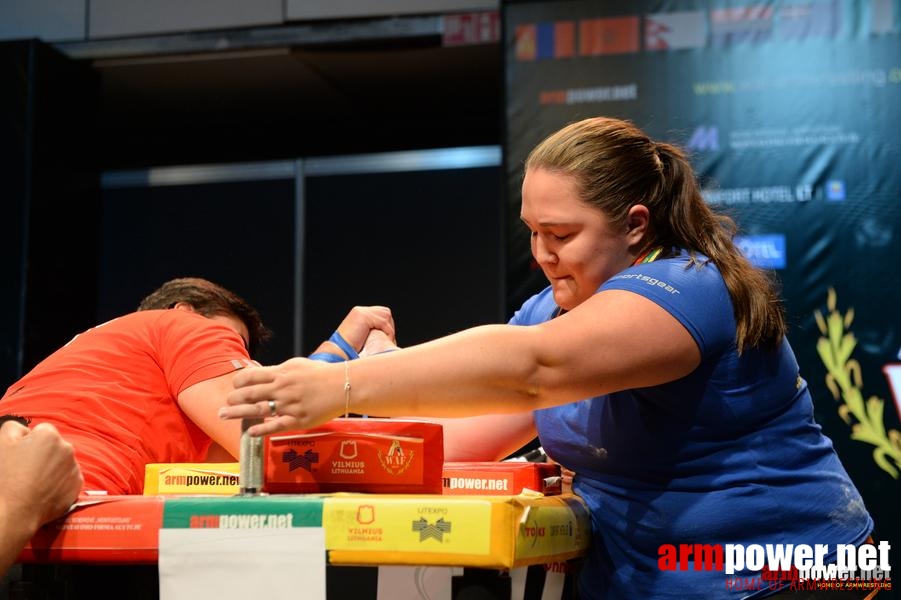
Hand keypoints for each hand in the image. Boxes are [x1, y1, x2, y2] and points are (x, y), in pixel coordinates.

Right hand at [0, 421, 82, 531]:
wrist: (16, 512)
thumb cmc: (6, 478)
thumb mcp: (1, 444)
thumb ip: (14, 428)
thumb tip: (25, 430)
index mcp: (49, 436)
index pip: (41, 431)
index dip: (29, 442)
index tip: (20, 455)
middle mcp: (67, 448)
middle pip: (54, 446)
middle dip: (43, 453)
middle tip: (25, 470)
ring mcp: (74, 467)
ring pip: (61, 462)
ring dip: (51, 467)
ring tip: (33, 482)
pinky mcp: (77, 485)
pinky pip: (67, 478)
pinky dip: (58, 482)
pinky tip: (43, 490)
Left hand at [221, 358, 343, 435]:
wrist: (343, 386)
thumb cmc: (320, 374)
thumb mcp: (297, 365)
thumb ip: (277, 370)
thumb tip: (256, 370)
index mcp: (282, 374)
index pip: (251, 376)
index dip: (239, 382)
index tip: (234, 386)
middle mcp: (283, 389)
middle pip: (250, 393)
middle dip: (233, 399)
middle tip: (224, 404)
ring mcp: (289, 405)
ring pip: (258, 410)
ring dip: (237, 413)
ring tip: (223, 415)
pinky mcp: (298, 420)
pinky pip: (275, 426)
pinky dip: (261, 429)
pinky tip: (249, 432)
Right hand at [333, 306, 395, 355]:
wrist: (339, 351)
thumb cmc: (349, 349)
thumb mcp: (362, 336)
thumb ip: (371, 330)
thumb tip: (387, 333)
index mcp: (359, 314)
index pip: (380, 313)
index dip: (387, 325)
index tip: (389, 337)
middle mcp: (360, 311)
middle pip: (385, 312)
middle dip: (390, 326)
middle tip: (389, 339)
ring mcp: (361, 312)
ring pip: (386, 316)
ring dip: (389, 330)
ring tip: (387, 340)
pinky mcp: (364, 317)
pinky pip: (383, 322)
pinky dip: (387, 332)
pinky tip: (385, 340)